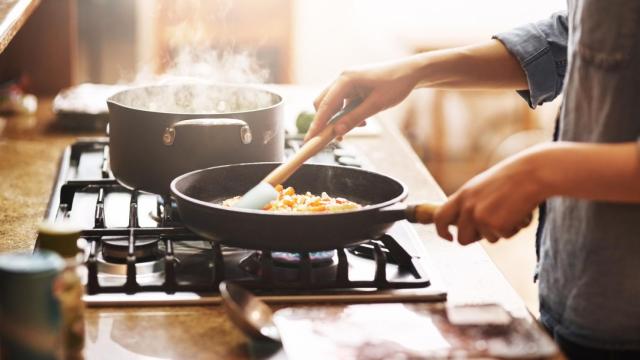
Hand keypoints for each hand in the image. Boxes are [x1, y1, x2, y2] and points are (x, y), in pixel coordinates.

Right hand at [304, 59, 419, 140]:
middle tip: (334, 139)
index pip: (325, 106)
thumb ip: (354, 118)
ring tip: (359, 127)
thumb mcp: (376, 105)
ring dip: (339, 119)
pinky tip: (362, 120)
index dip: (317, 125)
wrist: (410, 72)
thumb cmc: (396, 85)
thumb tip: (337, 132)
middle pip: (323, 104)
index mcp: (346, 80)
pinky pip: (342, 103)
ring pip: (332, 104)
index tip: (310, 140)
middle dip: (326, 122)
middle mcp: (342, 78)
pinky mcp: (353, 86)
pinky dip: (347, 114)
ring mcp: (347, 82)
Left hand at [434, 146, 548, 244]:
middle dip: (476, 238)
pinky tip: (520, 212)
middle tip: (493, 226)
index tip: (448, 237)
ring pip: (488, 239)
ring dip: (501, 230)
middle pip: (462, 239)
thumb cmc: (511, 178)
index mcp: (462, 195)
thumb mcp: (482, 186)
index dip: (441, 231)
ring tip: (511, 210)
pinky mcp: (496, 226)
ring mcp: (480, 218)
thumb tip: (463, 223)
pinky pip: (505, 237)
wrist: (532, 173)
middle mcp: (467, 208)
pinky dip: (514, 228)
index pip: (440, 217)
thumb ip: (470, 203)